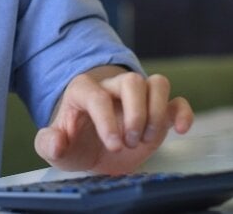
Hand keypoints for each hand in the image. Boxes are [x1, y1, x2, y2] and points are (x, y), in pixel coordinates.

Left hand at [34, 66, 193, 173]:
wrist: (93, 150)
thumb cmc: (75, 144)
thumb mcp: (56, 148)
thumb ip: (49, 143)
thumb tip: (56, 141)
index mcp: (84, 91)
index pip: (97, 95)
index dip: (106, 120)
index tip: (113, 145)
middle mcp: (113, 88)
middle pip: (132, 82)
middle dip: (135, 114)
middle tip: (129, 142)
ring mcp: (139, 99)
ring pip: (157, 83)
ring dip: (157, 112)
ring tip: (146, 138)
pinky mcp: (159, 112)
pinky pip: (177, 101)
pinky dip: (183, 112)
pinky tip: (181, 129)